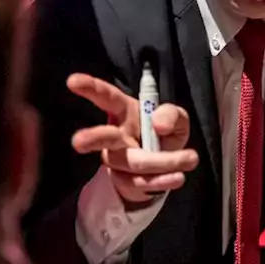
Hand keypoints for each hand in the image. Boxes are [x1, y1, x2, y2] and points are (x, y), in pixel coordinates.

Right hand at [67, 73, 198, 204]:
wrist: (166, 168)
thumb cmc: (164, 134)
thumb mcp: (177, 119)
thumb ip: (172, 115)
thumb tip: (159, 125)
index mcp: (125, 112)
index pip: (106, 97)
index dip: (90, 88)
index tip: (73, 81)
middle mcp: (116, 136)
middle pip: (103, 137)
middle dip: (92, 138)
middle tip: (77, 142)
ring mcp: (117, 161)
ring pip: (133, 162)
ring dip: (163, 161)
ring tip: (191, 158)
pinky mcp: (124, 181)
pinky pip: (141, 182)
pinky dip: (163, 180)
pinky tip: (178, 177)